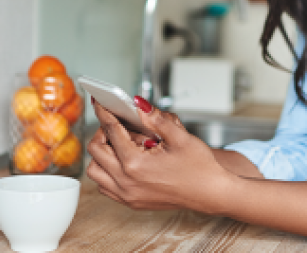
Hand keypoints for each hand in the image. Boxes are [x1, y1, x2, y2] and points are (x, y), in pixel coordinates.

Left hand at [85, 97, 235, 212]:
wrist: (211, 193)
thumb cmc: (200, 168)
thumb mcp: (180, 136)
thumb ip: (156, 118)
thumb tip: (138, 104)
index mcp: (135, 163)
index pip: (111, 131)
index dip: (105, 113)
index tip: (101, 104)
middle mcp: (126, 182)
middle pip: (96, 151)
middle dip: (102, 132)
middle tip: (115, 123)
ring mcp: (127, 195)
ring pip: (95, 171)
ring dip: (101, 155)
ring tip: (119, 144)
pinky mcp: (132, 202)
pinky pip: (105, 187)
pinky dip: (106, 172)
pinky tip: (123, 162)